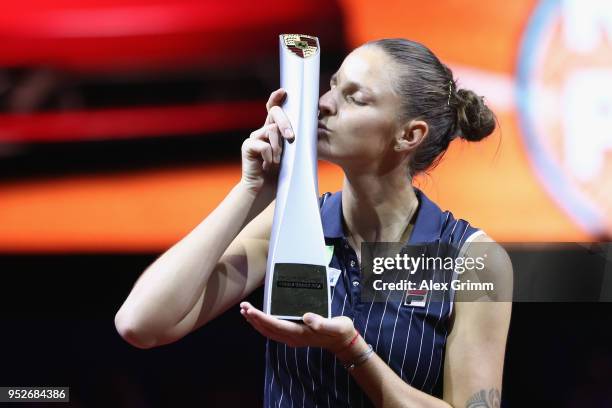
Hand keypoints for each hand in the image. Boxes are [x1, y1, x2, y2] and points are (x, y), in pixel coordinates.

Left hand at [239, 302, 355, 352]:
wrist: (343, 341)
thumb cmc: (340, 331)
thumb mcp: (335, 326)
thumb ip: (322, 323)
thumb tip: (307, 317)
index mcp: (300, 333)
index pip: (276, 325)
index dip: (262, 318)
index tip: (250, 310)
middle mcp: (293, 337)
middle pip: (268, 329)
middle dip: (254, 319)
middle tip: (243, 307)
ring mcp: (293, 338)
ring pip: (269, 332)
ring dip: (256, 322)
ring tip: (245, 312)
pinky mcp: (294, 335)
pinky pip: (274, 331)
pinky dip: (263, 325)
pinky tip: (259, 318)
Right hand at [240, 88, 294, 194]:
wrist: (264, 190)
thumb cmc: (281, 173)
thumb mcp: (292, 153)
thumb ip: (293, 138)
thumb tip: (304, 124)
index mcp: (273, 130)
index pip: (273, 108)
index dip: (277, 98)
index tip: (284, 92)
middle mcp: (262, 131)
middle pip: (275, 113)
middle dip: (285, 123)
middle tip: (291, 138)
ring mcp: (253, 137)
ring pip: (272, 130)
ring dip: (279, 148)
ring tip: (277, 162)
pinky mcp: (247, 146)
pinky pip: (264, 145)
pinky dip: (270, 156)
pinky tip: (266, 165)